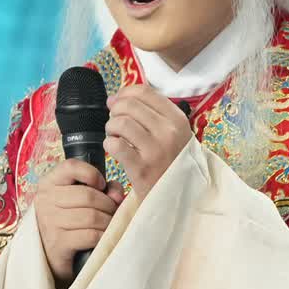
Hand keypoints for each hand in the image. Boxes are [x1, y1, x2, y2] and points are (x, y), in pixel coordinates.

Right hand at [33, 159, 121, 285]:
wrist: (51, 258)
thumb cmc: (70, 224)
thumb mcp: (82, 200)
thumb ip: (103, 190)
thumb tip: (117, 195)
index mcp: (49, 184)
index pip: (71, 166)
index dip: (92, 173)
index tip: (101, 185)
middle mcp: (45, 200)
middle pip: (88, 195)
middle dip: (108, 204)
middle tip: (113, 212)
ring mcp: (49, 222)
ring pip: (92, 216)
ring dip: (107, 221)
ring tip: (109, 225)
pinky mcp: (58, 243)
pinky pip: (91, 235)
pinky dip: (103, 236)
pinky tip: (103, 238)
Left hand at [103, 84, 193, 204]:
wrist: (179, 196)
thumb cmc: (172, 162)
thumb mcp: (174, 133)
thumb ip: (151, 113)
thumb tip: (115, 98)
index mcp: (177, 119)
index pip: (144, 91)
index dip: (124, 93)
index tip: (118, 102)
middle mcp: (168, 132)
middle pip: (128, 105)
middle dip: (115, 112)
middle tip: (116, 124)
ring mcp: (155, 150)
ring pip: (120, 122)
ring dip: (110, 128)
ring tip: (115, 137)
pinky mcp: (141, 168)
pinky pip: (114, 145)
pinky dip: (109, 145)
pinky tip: (115, 150)